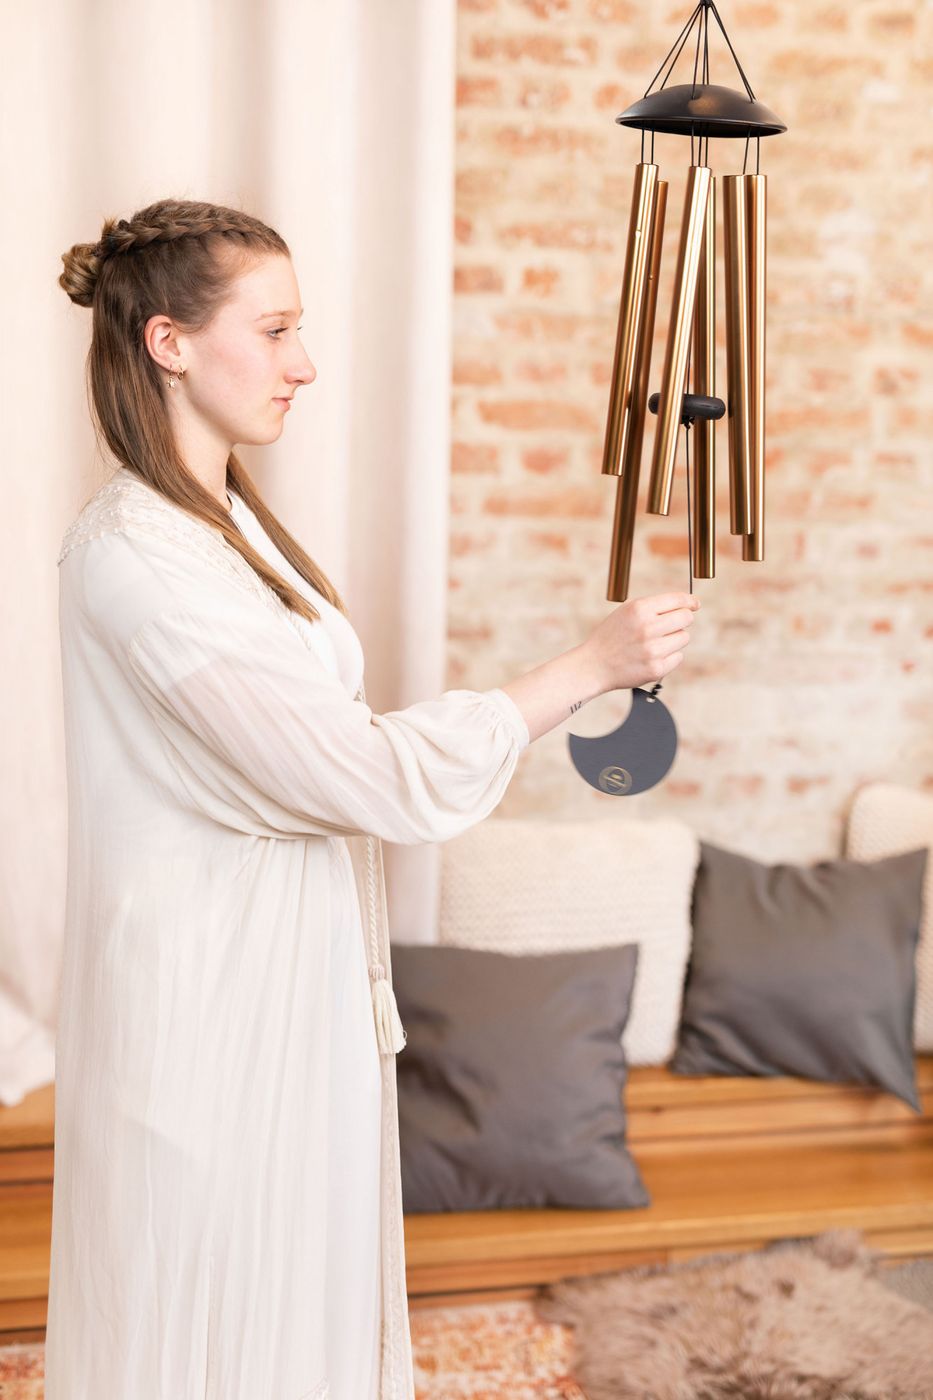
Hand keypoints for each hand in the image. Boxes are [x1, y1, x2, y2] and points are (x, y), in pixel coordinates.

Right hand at [583, 591, 700, 692]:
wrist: (594, 665)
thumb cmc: (612, 636)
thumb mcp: (627, 612)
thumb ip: (654, 606)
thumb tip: (686, 605)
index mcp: (639, 609)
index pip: (677, 600)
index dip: (690, 601)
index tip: (695, 604)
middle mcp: (647, 628)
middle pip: (686, 618)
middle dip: (683, 619)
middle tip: (673, 624)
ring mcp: (653, 650)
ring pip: (684, 637)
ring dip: (674, 639)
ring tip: (655, 643)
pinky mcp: (656, 669)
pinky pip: (678, 656)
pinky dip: (669, 656)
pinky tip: (652, 656)